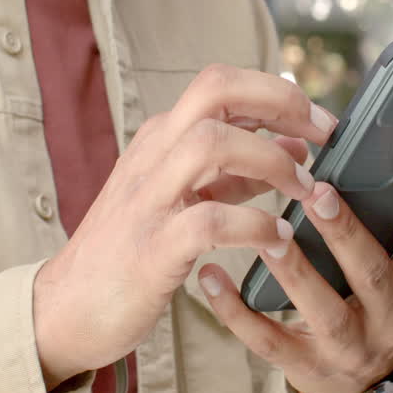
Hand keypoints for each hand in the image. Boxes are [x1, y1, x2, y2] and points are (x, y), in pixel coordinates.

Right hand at [31, 64, 337, 389]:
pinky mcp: (150, 249)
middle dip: (279, 102)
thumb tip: (297, 144)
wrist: (68, 309)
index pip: (221, 83)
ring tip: (303, 191)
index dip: (279, 92)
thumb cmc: (133, 251)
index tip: (322, 121)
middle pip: (215, 90)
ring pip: (213, 143)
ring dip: (271, 161)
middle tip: (324, 136)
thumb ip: (237, 169)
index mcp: (161, 139)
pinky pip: (210, 221)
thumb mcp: (184, 196)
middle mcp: (152, 156)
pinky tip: (277, 239)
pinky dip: (253, 225)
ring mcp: (148, 200)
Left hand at [198, 144, 392, 392]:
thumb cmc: (365, 294)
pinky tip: (211, 277)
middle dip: (346, 232)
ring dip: (296, 270)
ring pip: (325, 311)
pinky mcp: (307, 367)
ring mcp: (351, 348)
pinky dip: (237, 310)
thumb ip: (376, 216)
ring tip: (267, 236)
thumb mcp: (389, 260)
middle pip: (373, 274)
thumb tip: (342, 148)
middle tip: (319, 191)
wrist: (354, 377)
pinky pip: (269, 340)